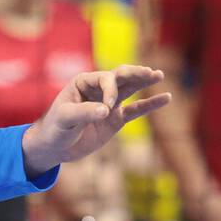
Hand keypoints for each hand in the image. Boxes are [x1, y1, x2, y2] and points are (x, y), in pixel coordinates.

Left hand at [22, 65, 171, 176]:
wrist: (54, 147)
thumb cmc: (54, 128)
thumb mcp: (65, 119)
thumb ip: (84, 112)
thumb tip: (106, 109)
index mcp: (83, 83)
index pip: (105, 79)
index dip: (110, 90)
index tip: (107, 107)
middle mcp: (98, 89)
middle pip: (121, 76)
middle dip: (135, 73)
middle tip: (151, 73)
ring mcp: (109, 104)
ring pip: (131, 89)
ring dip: (144, 82)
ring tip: (159, 75)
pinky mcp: (116, 119)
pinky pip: (136, 109)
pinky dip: (150, 104)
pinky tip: (166, 98)